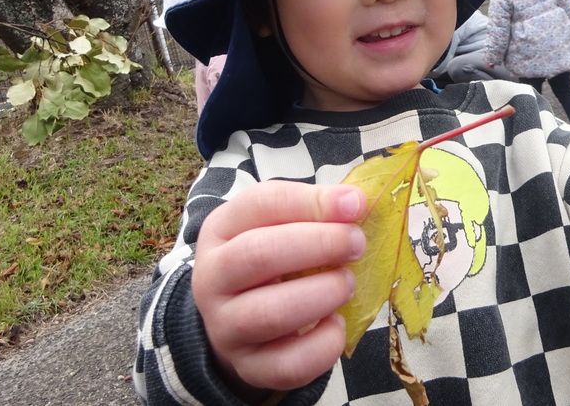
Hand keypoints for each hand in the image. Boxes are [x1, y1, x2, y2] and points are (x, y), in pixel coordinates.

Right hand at [193, 181, 366, 395]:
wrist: (239, 320)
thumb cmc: (270, 259)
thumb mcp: (280, 224)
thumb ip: (315, 210)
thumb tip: (356, 202)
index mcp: (220, 230)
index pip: (261, 204)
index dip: (312, 202)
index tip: (356, 204)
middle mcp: (212, 278)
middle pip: (258, 254)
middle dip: (319, 245)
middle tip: (356, 244)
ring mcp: (225, 327)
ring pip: (272, 313)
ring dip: (323, 293)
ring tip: (347, 283)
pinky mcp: (249, 367)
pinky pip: (289, 364)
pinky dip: (323, 344)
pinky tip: (337, 323)